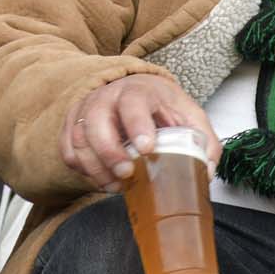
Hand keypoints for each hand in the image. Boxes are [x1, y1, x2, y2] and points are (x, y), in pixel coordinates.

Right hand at [60, 74, 220, 191]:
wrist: (134, 89)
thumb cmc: (162, 105)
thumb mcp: (189, 115)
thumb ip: (203, 141)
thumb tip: (206, 172)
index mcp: (139, 90)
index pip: (133, 102)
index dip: (137, 125)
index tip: (146, 149)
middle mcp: (108, 96)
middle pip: (97, 120)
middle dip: (109, 151)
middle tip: (126, 174)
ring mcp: (86, 109)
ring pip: (80, 138)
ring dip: (95, 167)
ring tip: (116, 184)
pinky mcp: (73, 124)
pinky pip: (69, 149)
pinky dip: (82, 168)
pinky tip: (101, 178)